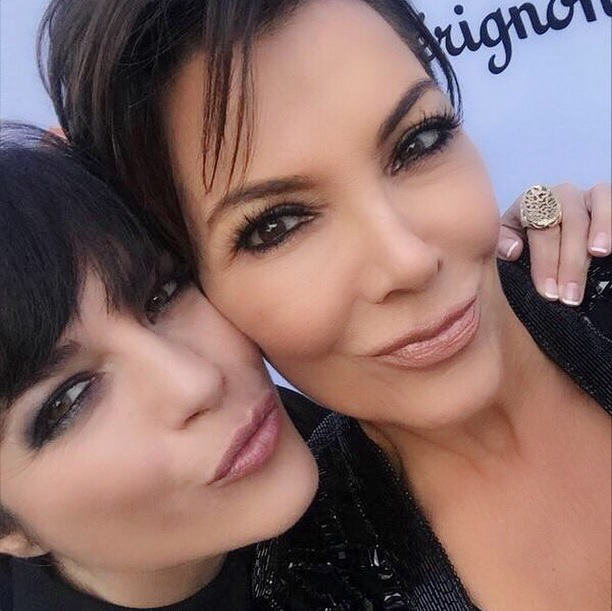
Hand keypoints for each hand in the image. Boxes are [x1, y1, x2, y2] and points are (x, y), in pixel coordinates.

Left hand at [497, 183, 610, 305]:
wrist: (549, 229)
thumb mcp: (509, 240)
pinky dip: (610, 220)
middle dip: (569, 262)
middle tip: (569, 295)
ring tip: (598, 254)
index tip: (548, 291)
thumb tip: (513, 250)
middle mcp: (561, 195)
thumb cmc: (526, 240)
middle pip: (569, 222)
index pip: (539, 229)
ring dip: (599, 229)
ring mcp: (587, 196)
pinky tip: (608, 245)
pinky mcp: (605, 200)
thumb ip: (503, 244)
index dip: (544, 261)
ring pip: (595, 205)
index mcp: (532, 204)